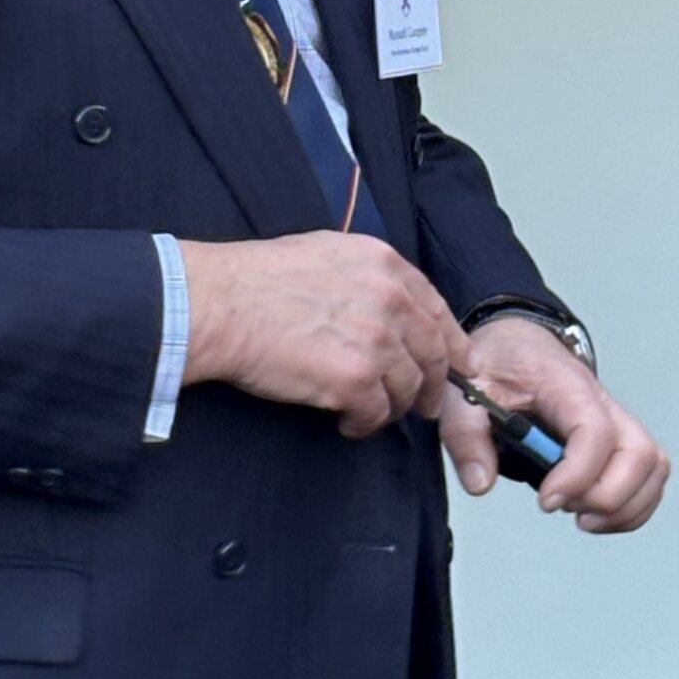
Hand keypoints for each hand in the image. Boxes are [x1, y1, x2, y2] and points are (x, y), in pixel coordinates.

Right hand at [178, 232, 464, 436]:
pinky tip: (345, 421)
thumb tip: (388, 304)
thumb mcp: (325, 254)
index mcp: (384, 264)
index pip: (437, 310)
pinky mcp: (355, 379)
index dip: (452, 344)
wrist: (219, 305)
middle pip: (434, 355)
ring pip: (409, 389)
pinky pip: (377, 414)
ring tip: (366, 411)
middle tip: (424, 405)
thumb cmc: (256, 280)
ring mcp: (376, 340)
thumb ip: (367, 276)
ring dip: (391, 407)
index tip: (459, 365)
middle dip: (433, 386)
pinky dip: (364, 424)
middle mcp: (389, 299)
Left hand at [439, 316, 669, 532]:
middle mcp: (602, 401)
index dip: (578, 473)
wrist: (518, 343)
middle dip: (607, 497)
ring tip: (582, 517)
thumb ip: (465, 435)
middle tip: (564, 507)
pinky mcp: (621, 438)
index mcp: (564, 384)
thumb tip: (480, 483)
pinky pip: (651, 475)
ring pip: (653, 465)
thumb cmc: (498, 364)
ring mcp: (618, 419)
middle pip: (639, 453)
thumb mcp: (465, 391)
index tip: (546, 500)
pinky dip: (633, 506)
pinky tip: (595, 515)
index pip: (594, 430)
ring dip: (626, 505)